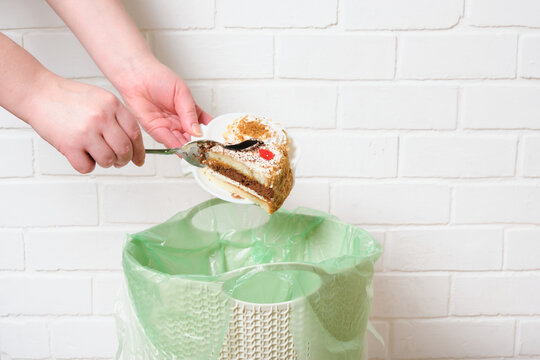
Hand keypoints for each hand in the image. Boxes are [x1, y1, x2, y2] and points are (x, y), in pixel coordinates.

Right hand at [29, 74, 144, 172]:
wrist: (38, 93)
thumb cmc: (69, 98)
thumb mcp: (100, 98)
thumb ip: (117, 117)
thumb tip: (133, 143)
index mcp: (112, 104)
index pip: (135, 133)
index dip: (139, 150)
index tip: (139, 159)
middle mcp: (101, 117)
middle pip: (124, 150)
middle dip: (123, 160)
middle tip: (118, 161)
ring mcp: (85, 132)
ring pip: (108, 160)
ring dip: (105, 163)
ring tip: (96, 154)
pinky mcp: (69, 145)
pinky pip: (87, 167)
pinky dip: (86, 165)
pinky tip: (81, 155)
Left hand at [117, 59, 212, 148]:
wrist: (137, 75)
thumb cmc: (159, 77)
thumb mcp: (182, 93)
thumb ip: (190, 113)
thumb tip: (198, 131)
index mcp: (189, 111)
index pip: (203, 126)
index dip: (210, 133)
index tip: (216, 141)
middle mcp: (179, 121)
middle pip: (192, 137)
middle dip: (199, 145)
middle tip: (206, 151)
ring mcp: (167, 126)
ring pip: (180, 141)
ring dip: (187, 148)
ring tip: (195, 152)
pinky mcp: (154, 129)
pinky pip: (166, 139)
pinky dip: (174, 145)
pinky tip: (182, 148)